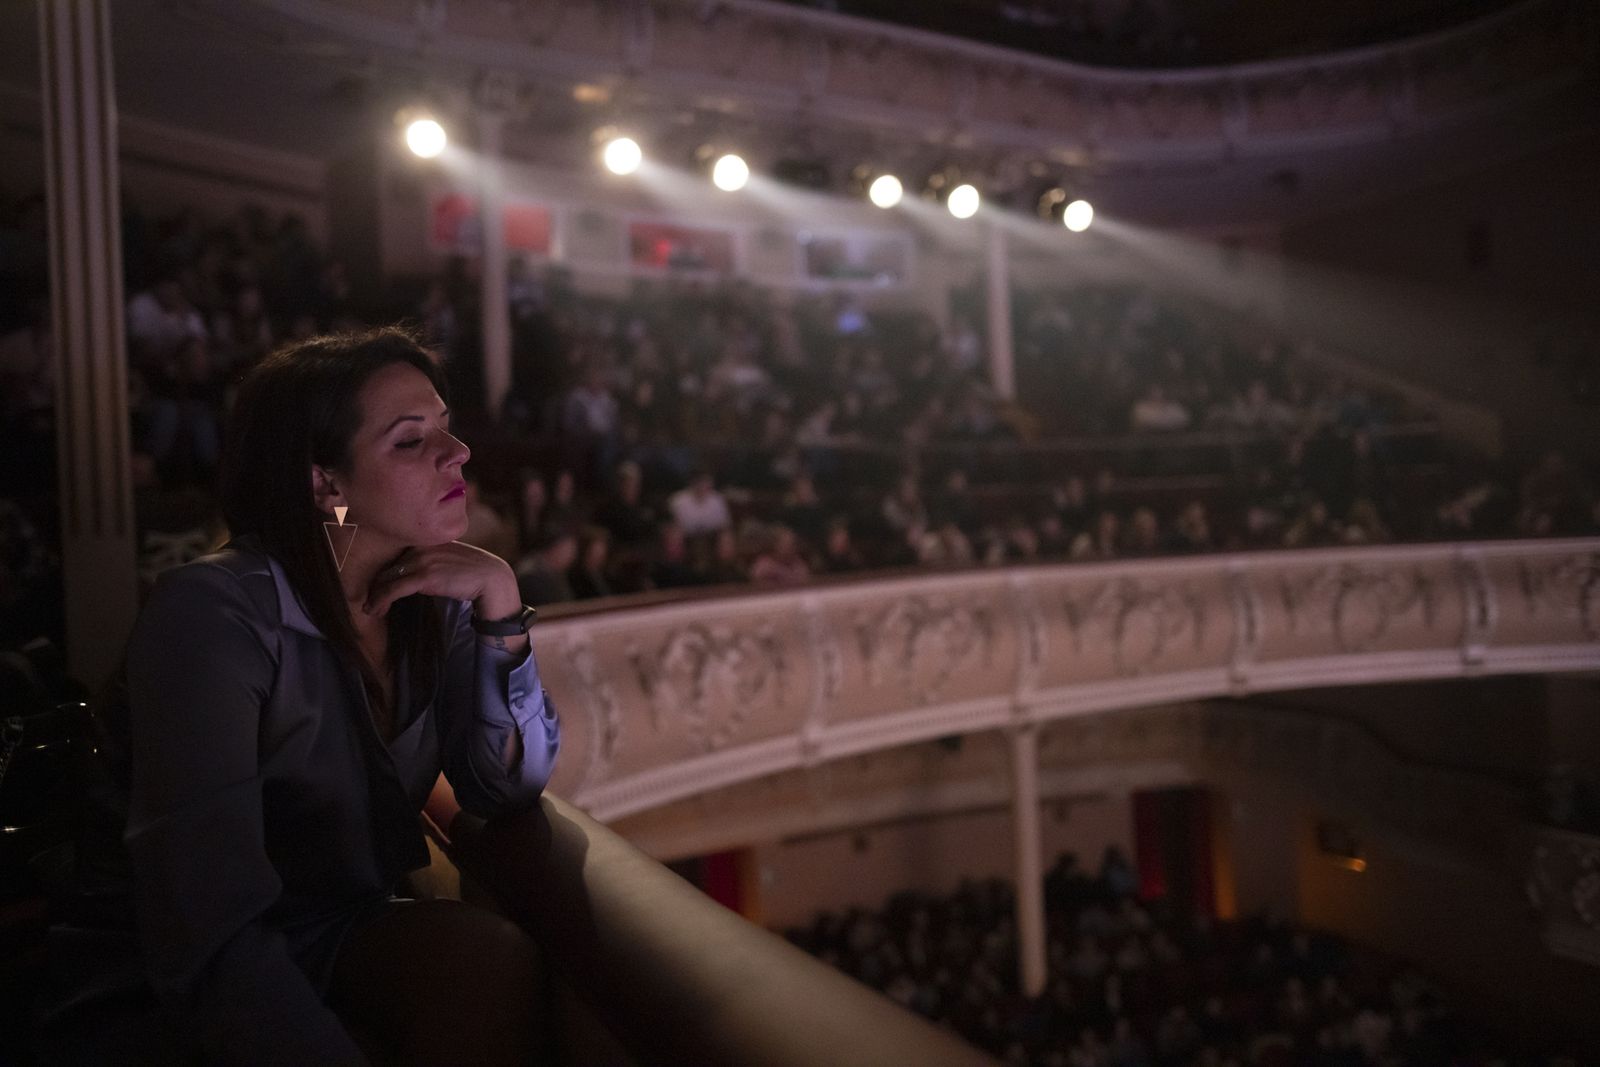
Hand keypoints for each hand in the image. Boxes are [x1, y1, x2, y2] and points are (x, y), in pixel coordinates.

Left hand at [363, 541, 517, 618]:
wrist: (491, 578)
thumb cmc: (472, 572)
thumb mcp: (448, 559)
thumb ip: (431, 559)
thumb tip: (415, 575)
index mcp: (425, 540)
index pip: (394, 556)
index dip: (382, 574)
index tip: (375, 588)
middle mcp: (420, 546)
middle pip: (387, 567)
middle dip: (375, 587)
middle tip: (368, 602)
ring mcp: (422, 560)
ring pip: (386, 579)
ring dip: (375, 597)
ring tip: (370, 609)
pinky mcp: (425, 576)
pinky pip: (394, 589)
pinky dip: (381, 601)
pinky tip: (375, 610)